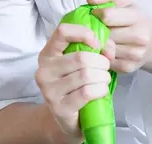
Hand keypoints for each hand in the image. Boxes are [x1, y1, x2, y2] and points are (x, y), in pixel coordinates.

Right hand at [35, 23, 113, 141]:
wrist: (69, 118)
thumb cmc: (79, 84)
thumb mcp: (83, 61)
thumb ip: (97, 47)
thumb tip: (107, 48)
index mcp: (48, 54)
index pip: (62, 31)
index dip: (84, 33)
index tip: (97, 44)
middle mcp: (44, 71)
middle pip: (81, 57)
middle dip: (102, 62)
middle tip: (105, 68)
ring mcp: (49, 91)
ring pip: (86, 74)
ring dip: (103, 77)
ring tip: (103, 80)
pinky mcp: (59, 108)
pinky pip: (87, 92)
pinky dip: (101, 89)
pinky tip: (101, 91)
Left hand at [88, 0, 151, 72]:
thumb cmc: (133, 19)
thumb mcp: (123, 1)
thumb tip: (90, 0)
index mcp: (136, 17)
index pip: (107, 16)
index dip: (96, 14)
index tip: (95, 14)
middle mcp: (139, 36)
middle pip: (104, 34)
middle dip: (95, 31)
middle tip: (94, 28)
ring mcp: (134, 54)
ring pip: (103, 49)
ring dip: (96, 45)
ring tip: (98, 39)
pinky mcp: (128, 67)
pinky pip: (104, 62)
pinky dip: (101, 56)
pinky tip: (103, 50)